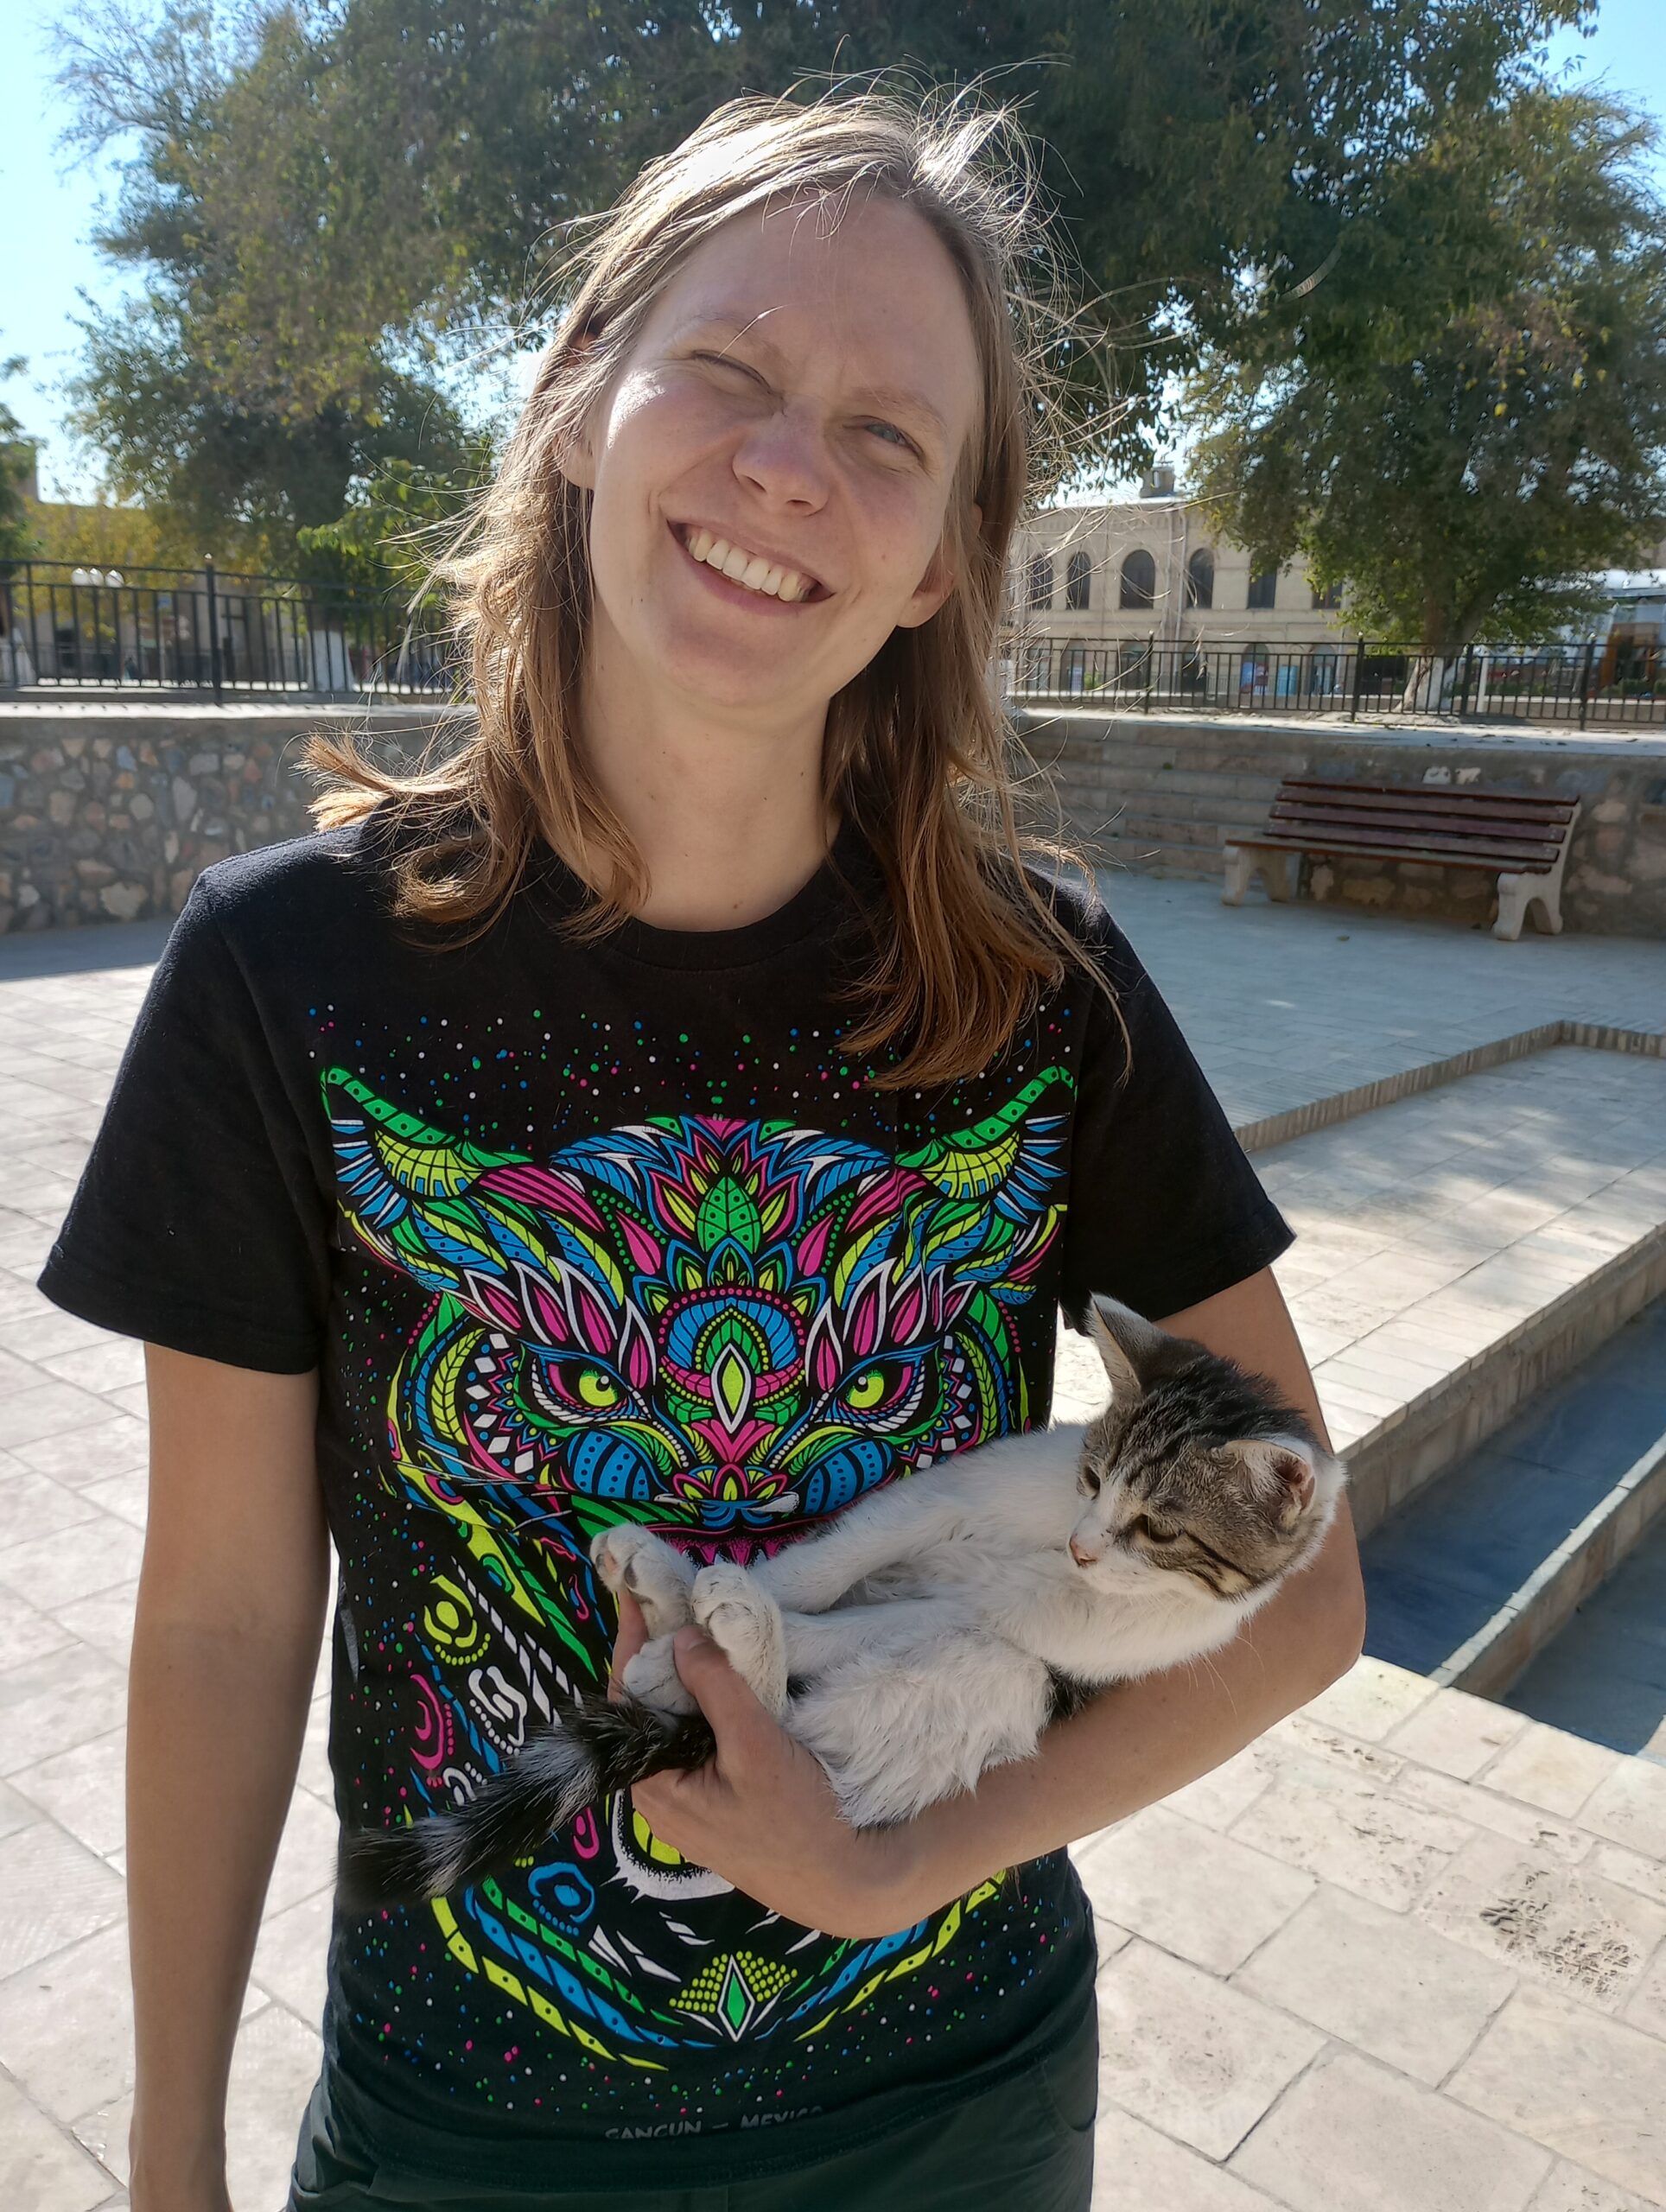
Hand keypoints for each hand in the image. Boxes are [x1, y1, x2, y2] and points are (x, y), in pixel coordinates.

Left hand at [606, 1590, 920, 1939]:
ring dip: (685, 1675)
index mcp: (654, 1785)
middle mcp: (660, 1793)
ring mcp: (687, 1797)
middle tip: (675, 1599)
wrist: (841, 1879)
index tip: (640, 1595)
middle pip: (647, 1708)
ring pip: (673, 1722)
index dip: (633, 1645)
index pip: (627, 1701)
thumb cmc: (796, 1821)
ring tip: (698, 1623)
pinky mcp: (714, 1797)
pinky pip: (696, 1738)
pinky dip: (705, 1701)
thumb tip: (683, 1636)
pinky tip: (724, 1674)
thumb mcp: (756, 1746)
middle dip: (660, 1654)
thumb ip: (717, 1690)